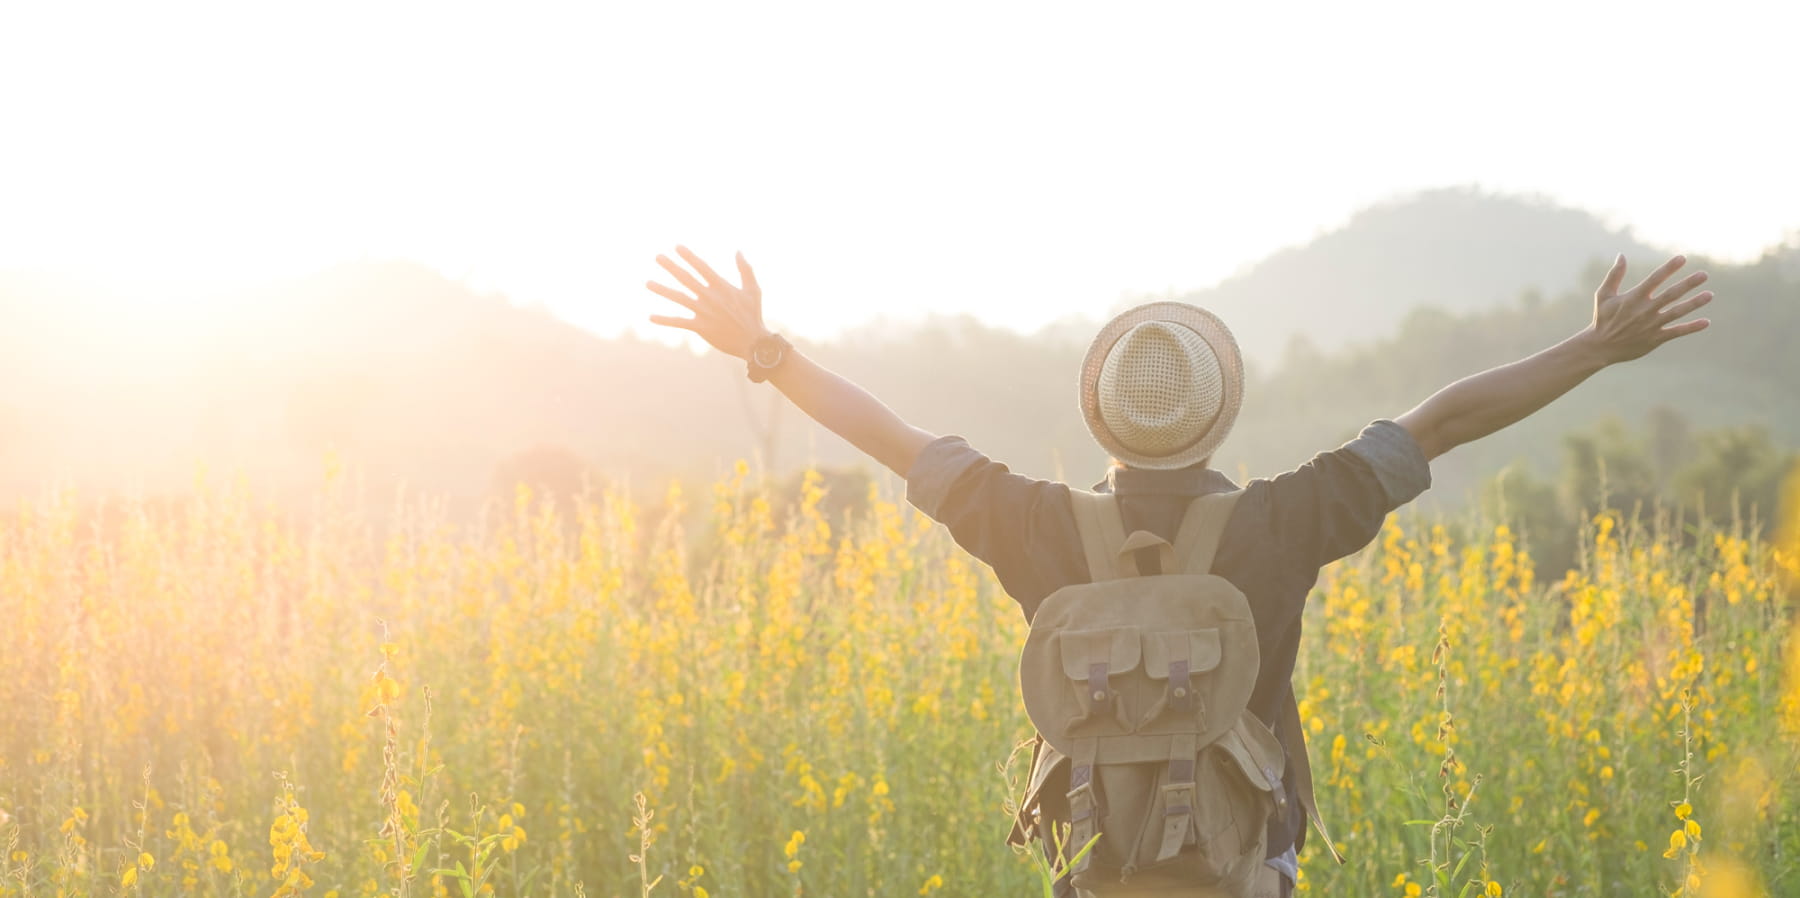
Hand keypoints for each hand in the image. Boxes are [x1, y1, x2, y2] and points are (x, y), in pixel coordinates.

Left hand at [646, 246, 767, 359]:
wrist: (753, 342)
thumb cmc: (753, 315)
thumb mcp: (753, 289)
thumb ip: (745, 269)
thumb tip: (738, 251)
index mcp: (721, 286)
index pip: (702, 267)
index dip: (689, 256)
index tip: (677, 247)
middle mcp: (710, 297)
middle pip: (686, 278)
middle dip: (671, 266)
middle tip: (657, 257)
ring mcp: (703, 312)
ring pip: (679, 298)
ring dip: (662, 290)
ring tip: (648, 283)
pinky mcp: (700, 327)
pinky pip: (679, 322)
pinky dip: (665, 320)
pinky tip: (651, 317)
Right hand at [1587, 254, 1713, 363]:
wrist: (1600, 347)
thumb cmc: (1602, 319)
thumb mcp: (1604, 295)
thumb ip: (1614, 275)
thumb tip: (1621, 255)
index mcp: (1633, 298)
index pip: (1655, 279)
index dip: (1669, 268)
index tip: (1682, 258)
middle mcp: (1645, 310)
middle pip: (1671, 294)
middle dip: (1688, 284)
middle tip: (1704, 275)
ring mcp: (1651, 325)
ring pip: (1677, 312)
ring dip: (1694, 303)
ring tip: (1710, 295)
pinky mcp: (1655, 338)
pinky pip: (1676, 332)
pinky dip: (1691, 327)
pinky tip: (1705, 322)